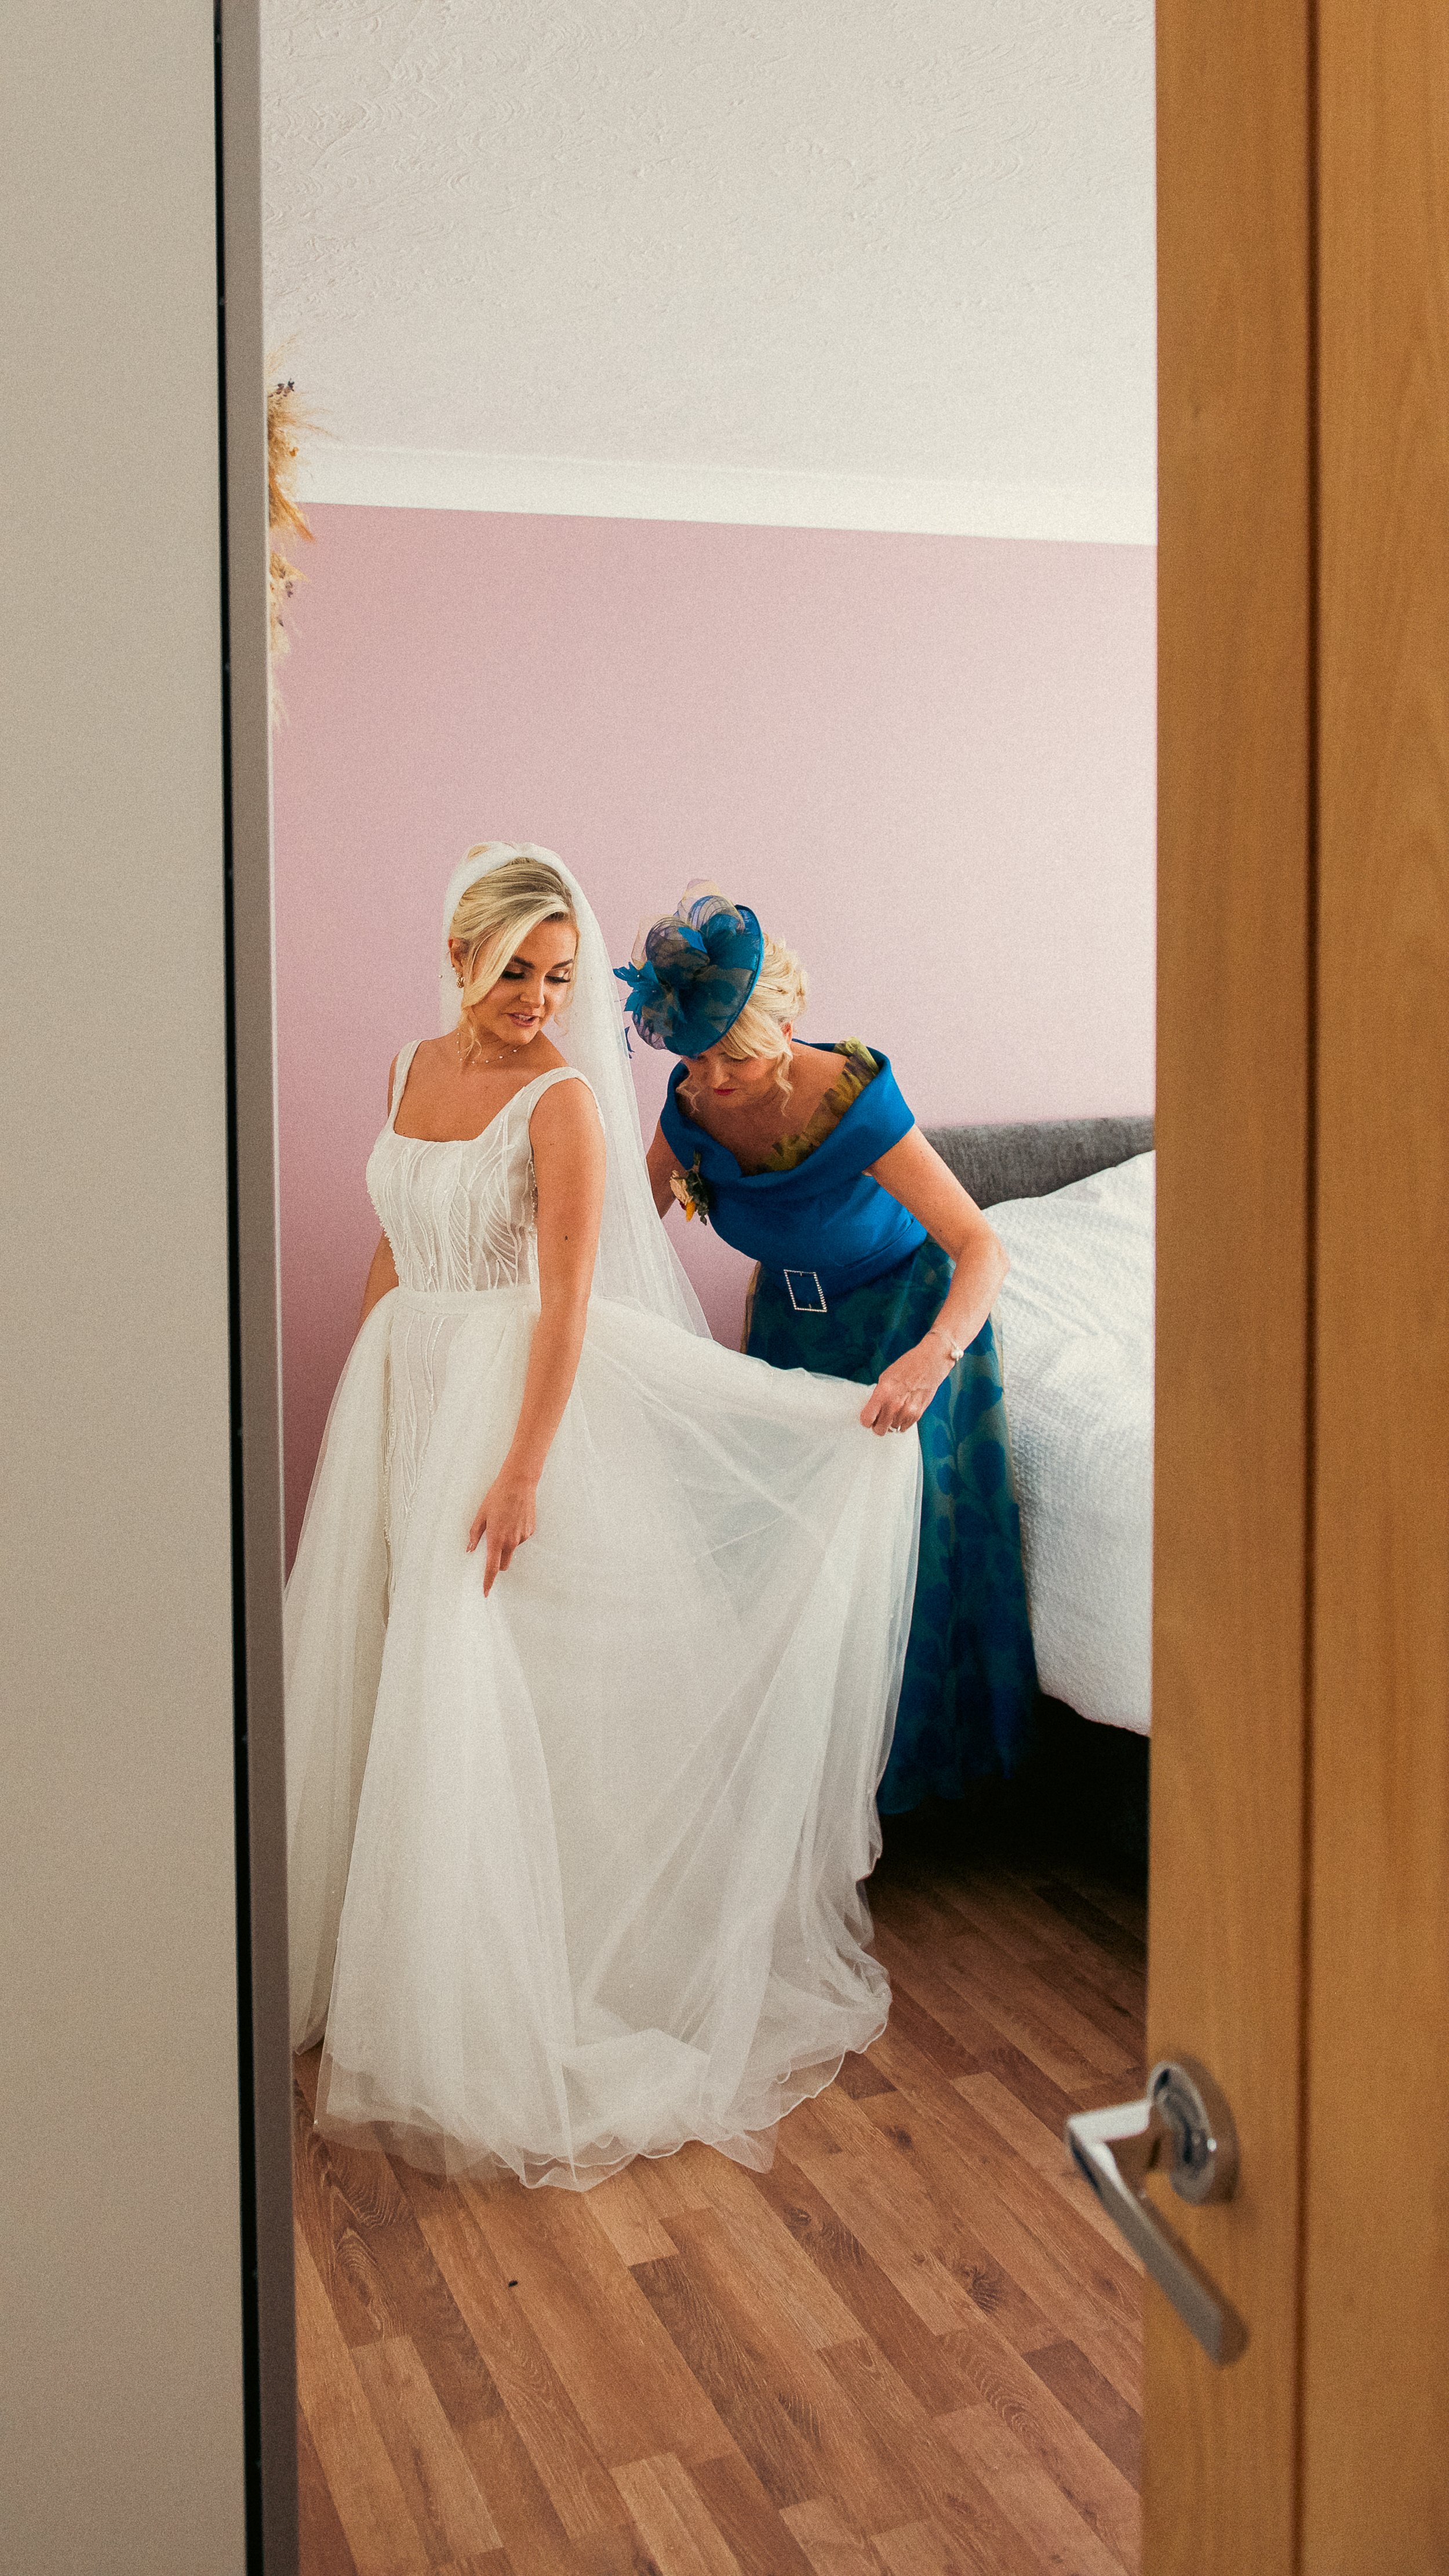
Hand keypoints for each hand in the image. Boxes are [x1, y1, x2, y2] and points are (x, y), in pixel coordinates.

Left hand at [467, 1465, 538, 1595]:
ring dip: (507, 1542)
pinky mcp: (531, 1531)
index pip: (491, 1568)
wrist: (519, 1483)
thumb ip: (475, 1535)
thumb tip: (470, 1549)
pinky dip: (515, 1533)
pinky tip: (513, 1517)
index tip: (485, 1592)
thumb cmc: (497, 1496)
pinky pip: (520, 1538)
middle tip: (492, 1544)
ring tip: (504, 1520)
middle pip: (504, 1564)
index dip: (488, 1582)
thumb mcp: (481, 1515)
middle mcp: (511, 1541)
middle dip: (498, 1561)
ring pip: (512, 1549)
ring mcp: (523, 1537)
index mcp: (496, 1539)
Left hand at [859, 1338, 949, 1437]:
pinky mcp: (918, 1414)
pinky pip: (905, 1427)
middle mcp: (894, 1405)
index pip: (867, 1419)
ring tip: (895, 1409)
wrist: (929, 1364)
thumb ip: (878, 1395)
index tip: (868, 1419)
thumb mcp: (885, 1378)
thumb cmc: (908, 1367)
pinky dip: (903, 1422)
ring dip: (892, 1422)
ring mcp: (907, 1411)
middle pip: (879, 1430)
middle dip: (878, 1425)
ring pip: (893, 1429)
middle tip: (880, 1418)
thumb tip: (874, 1409)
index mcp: (883, 1393)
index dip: (866, 1420)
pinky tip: (904, 1410)